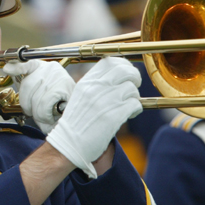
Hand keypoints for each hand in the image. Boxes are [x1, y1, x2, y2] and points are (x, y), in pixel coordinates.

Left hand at [2, 60, 74, 133]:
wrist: (79, 116)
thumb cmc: (58, 106)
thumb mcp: (39, 93)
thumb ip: (26, 84)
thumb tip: (9, 70)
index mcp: (45, 67)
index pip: (28, 63)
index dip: (17, 67)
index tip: (7, 68)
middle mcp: (52, 68)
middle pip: (27, 86)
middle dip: (28, 105)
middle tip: (38, 112)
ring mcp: (59, 77)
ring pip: (36, 99)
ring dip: (39, 114)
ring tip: (49, 115)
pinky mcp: (65, 88)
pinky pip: (44, 104)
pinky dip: (46, 115)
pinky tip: (54, 115)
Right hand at [45, 57, 141, 177]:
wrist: (69, 143)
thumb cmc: (77, 121)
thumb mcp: (81, 95)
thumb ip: (96, 83)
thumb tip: (119, 74)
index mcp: (87, 81)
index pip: (110, 61)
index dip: (123, 65)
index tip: (127, 73)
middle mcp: (96, 88)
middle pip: (125, 71)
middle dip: (134, 77)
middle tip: (134, 85)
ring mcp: (105, 102)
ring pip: (132, 89)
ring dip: (134, 97)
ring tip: (127, 105)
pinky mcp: (114, 116)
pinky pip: (135, 104)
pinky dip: (135, 109)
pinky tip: (129, 114)